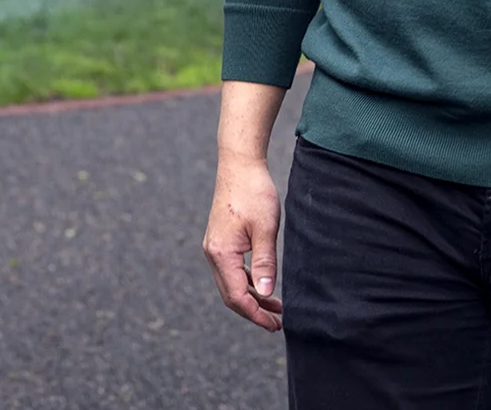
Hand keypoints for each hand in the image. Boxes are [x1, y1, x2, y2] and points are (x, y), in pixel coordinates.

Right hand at [203, 152, 284, 331]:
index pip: (236, 296)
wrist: (239, 165)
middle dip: (253, 311)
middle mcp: (213, 253)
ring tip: (276, 307)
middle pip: (230, 295)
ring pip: (230, 283)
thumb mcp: (266, 229)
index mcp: (221, 253)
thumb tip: (266, 294)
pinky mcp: (220, 241)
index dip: (255, 314)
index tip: (275, 325)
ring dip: (252, 297)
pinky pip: (231, 270)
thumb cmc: (254, 193)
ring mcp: (214, 247)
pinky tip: (263, 285)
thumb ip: (265, 263)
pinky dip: (247, 282)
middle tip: (277, 322)